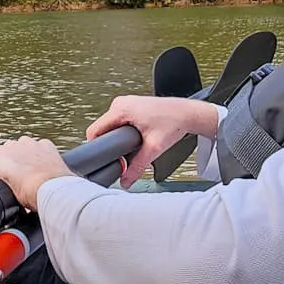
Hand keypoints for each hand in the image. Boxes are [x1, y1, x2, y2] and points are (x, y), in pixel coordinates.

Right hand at [0, 137, 70, 210]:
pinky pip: (40, 147)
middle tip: (19, 178)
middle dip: (12, 162)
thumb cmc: (30, 193)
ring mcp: (30, 143)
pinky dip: (41, 154)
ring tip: (32, 171)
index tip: (3, 182)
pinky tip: (44, 167)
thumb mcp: (9, 191)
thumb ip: (6, 181)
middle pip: (8, 153)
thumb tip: (12, 184)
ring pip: (24, 147)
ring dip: (26, 156)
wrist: (53, 191)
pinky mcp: (46, 144)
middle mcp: (12, 145)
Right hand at [84, 96, 221, 186]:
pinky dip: (122, 131)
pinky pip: (118, 121)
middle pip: (101, 129)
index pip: (94, 131)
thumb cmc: (174, 123)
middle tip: (123, 155)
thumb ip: (137, 167)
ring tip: (132, 146)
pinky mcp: (131, 106)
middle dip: (109, 144)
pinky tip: (134, 138)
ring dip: (116, 138)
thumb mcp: (154, 148)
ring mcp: (125, 103)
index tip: (105, 158)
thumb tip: (125, 180)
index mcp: (121, 109)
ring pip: (110, 125)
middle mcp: (120, 103)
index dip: (97, 148)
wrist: (188, 114)